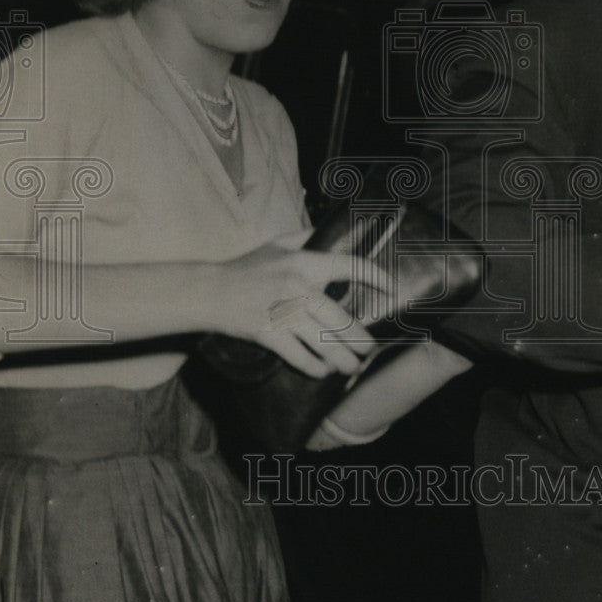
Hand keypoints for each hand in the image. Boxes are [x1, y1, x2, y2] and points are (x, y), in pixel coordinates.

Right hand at [204, 241, 390, 378]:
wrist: (210, 292)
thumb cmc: (248, 268)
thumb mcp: (278, 244)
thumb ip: (307, 236)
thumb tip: (334, 230)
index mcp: (304, 263)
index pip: (350, 267)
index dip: (375, 277)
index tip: (391, 288)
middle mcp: (298, 289)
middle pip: (341, 320)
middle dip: (360, 340)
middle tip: (369, 349)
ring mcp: (284, 315)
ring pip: (325, 344)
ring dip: (344, 360)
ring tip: (353, 365)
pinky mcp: (270, 336)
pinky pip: (300, 358)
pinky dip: (315, 367)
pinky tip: (324, 370)